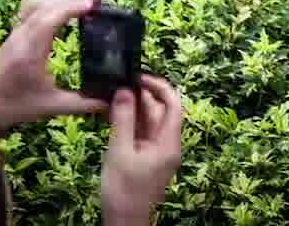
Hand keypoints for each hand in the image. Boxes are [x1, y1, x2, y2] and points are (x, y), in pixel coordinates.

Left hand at [0, 0, 106, 130]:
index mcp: (30, 51)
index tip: (93, 2)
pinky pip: (30, 7)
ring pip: (36, 2)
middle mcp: (22, 36)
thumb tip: (110, 102)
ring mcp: (16, 33)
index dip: (71, 6)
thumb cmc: (15, 106)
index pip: (49, 18)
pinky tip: (62, 7)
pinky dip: (49, 1)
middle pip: (45, 4)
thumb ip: (81, 103)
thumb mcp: (51, 106)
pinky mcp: (14, 34)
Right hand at [101, 76, 184, 225]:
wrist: (124, 223)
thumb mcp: (120, 152)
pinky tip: (114, 116)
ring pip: (149, 123)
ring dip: (134, 109)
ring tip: (114, 97)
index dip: (159, 87)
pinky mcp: (147, 159)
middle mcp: (167, 145)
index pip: (174, 105)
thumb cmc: (124, 191)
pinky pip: (141, 134)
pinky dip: (130, 123)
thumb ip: (123, 121)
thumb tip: (125, 92)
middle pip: (160, 112)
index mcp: (169, 143)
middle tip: (121, 85)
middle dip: (143, 97)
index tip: (139, 77)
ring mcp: (157, 153)